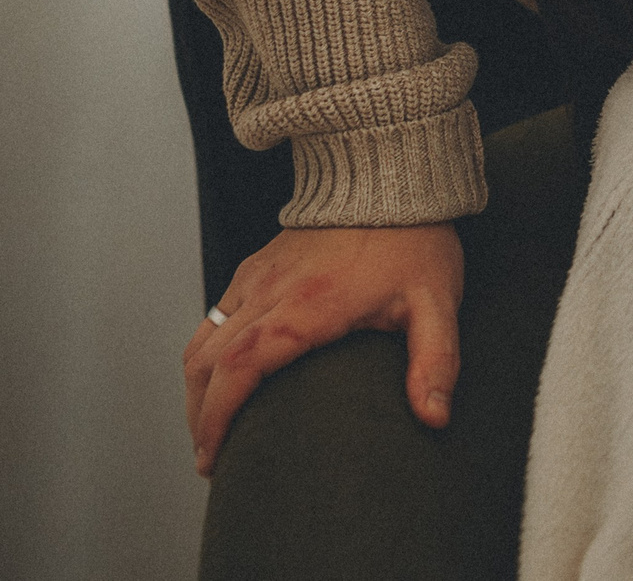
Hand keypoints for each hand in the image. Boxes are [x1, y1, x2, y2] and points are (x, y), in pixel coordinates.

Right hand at [182, 222, 464, 476]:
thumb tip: (435, 417)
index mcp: (308, 306)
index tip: (212, 457)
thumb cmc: (414, 238)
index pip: (240, 368)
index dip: (217, 417)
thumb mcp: (436, 302)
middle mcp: (271, 290)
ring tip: (209, 428)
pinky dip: (206, 354)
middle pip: (208, 362)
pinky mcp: (258, 264)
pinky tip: (222, 378)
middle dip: (199, 417)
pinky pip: (215, 314)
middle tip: (210, 460)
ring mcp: (259, 275)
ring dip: (196, 388)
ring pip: (203, 338)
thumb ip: (435, 361)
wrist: (388, 171)